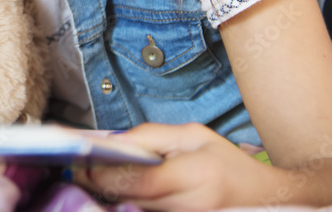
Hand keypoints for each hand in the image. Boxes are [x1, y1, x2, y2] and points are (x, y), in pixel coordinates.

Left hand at [75, 123, 284, 210]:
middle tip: (75, 166)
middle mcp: (191, 206)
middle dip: (100, 183)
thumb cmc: (228, 165)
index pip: (140, 181)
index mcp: (197, 177)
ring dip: (111, 194)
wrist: (267, 200)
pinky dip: (128, 202)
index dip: (105, 174)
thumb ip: (151, 137)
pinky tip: (115, 188)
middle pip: (131, 198)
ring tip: (88, 174)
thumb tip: (113, 141)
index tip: (80, 163)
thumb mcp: (193, 136)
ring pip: (135, 209)